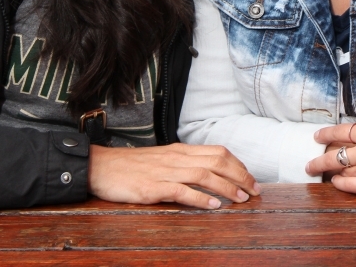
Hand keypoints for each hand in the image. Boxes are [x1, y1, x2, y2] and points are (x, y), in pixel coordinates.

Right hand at [88, 143, 260, 209]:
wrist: (100, 167)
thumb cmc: (131, 166)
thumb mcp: (161, 160)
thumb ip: (183, 164)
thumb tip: (207, 174)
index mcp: (179, 150)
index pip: (218, 152)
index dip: (238, 165)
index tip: (251, 179)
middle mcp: (176, 157)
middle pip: (217, 160)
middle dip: (240, 176)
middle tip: (255, 190)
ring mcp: (165, 171)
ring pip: (204, 174)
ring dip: (227, 187)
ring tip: (241, 199)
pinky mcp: (152, 187)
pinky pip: (181, 190)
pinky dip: (200, 198)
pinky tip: (213, 206)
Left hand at [305, 116, 355, 204]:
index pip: (340, 132)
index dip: (325, 134)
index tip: (317, 136)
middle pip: (333, 154)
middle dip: (318, 158)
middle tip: (310, 162)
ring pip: (339, 171)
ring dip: (327, 172)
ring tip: (318, 173)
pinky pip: (351, 187)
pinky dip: (340, 185)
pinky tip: (335, 184)